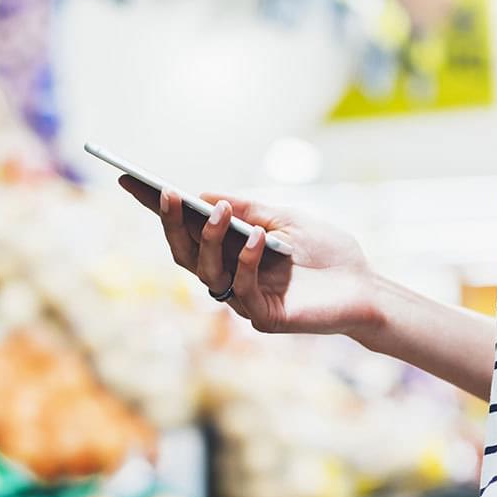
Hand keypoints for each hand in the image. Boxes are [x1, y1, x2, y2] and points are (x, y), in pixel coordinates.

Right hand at [117, 176, 378, 335]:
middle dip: (172, 224)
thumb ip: (248, 208)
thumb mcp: (286, 217)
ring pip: (207, 273)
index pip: (186, 230)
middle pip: (185, 254)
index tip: (130, 179)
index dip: (157, 209)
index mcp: (230, 251)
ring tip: (221, 212)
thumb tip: (204, 196)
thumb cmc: (327, 251)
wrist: (365, 285)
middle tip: (167, 193)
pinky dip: (246, 261)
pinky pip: (243, 289)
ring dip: (209, 239)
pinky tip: (257, 238)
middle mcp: (229, 276)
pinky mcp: (265, 317)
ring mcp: (244, 299)